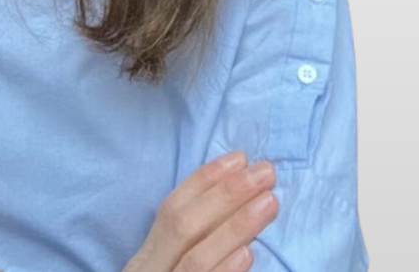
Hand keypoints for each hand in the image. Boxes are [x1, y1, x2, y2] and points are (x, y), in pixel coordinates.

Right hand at [121, 151, 277, 271]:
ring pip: (197, 258)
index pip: (171, 209)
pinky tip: (248, 253)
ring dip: (235, 227)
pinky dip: (225, 270)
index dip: (205, 180)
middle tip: (266, 172)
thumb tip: (234, 207)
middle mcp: (150, 269)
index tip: (239, 157)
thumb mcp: (169, 269)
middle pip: (183, 224)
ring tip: (270, 202)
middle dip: (226, 194)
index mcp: (148, 258)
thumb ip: (192, 245)